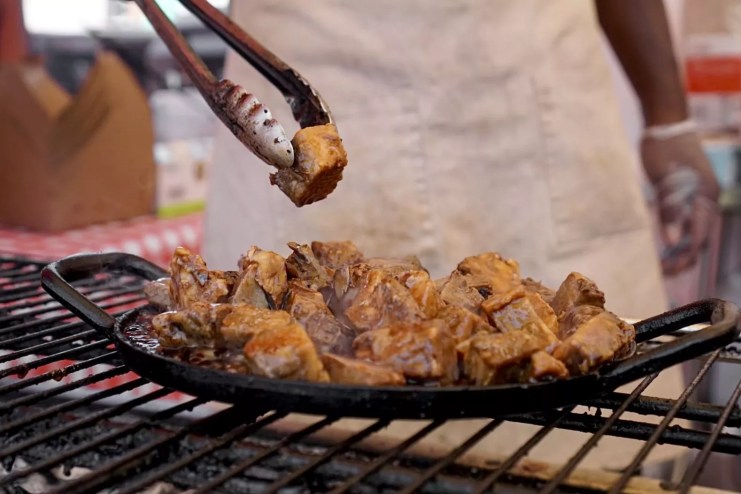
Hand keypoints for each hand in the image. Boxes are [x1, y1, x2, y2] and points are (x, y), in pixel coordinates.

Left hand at [640, 131, 719, 274]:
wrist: (665, 121)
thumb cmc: (664, 148)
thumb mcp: (664, 181)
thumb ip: (670, 212)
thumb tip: (673, 241)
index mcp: (706, 197)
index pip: (699, 237)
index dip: (684, 256)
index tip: (668, 270)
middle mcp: (707, 198)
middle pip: (700, 237)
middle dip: (684, 257)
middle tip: (664, 272)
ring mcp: (699, 194)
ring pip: (694, 229)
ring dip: (680, 247)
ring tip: (663, 263)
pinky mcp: (688, 190)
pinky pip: (687, 218)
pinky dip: (677, 232)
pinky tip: (665, 242)